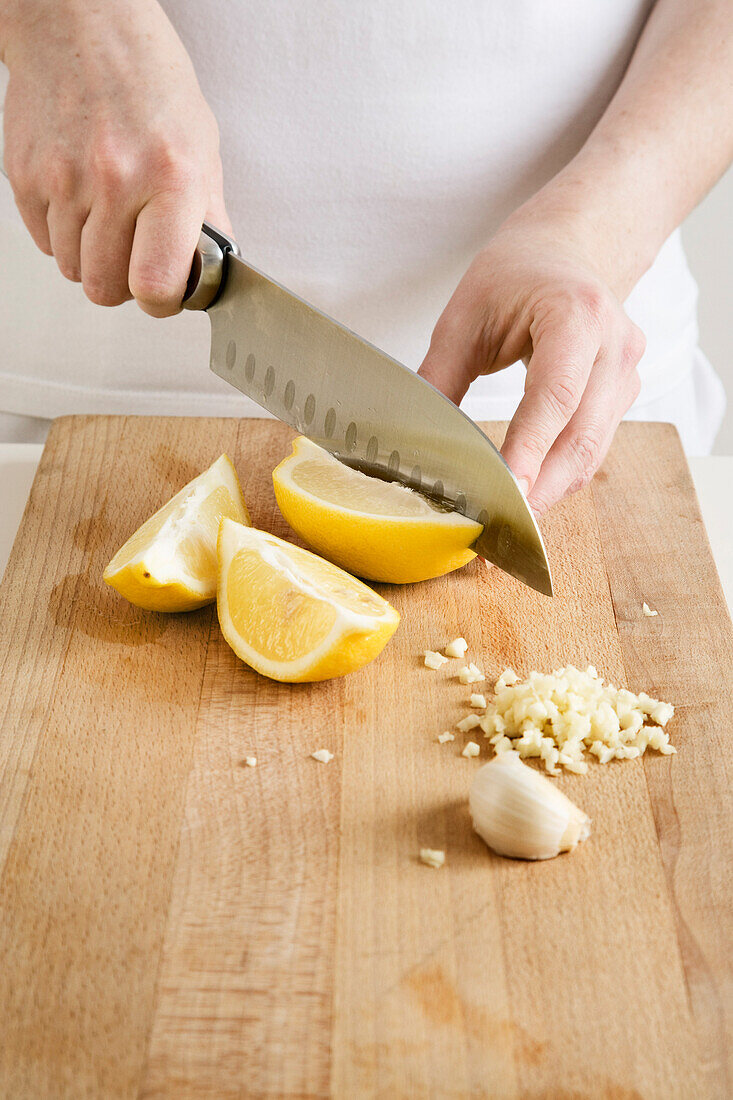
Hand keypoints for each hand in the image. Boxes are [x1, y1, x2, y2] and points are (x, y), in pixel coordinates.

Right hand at [1, 0, 228, 316]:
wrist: (82, 25)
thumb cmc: (149, 82)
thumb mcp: (200, 146)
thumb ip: (208, 217)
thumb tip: (214, 273)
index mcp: (170, 179)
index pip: (156, 284)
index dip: (161, 302)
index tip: (164, 293)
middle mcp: (116, 182)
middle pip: (106, 289)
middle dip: (123, 284)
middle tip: (135, 256)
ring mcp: (65, 180)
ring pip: (73, 270)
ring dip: (92, 258)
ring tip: (109, 218)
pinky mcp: (26, 176)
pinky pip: (44, 243)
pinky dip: (63, 235)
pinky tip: (82, 200)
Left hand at [417, 215, 644, 514]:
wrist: (570, 249)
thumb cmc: (515, 274)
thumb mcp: (464, 316)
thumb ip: (440, 378)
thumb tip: (411, 439)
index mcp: (577, 314)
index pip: (555, 394)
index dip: (530, 448)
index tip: (505, 492)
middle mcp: (615, 347)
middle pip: (581, 437)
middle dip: (538, 489)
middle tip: (496, 528)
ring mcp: (626, 374)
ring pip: (591, 454)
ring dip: (549, 493)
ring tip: (506, 523)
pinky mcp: (623, 396)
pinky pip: (592, 449)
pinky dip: (558, 477)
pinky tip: (526, 496)